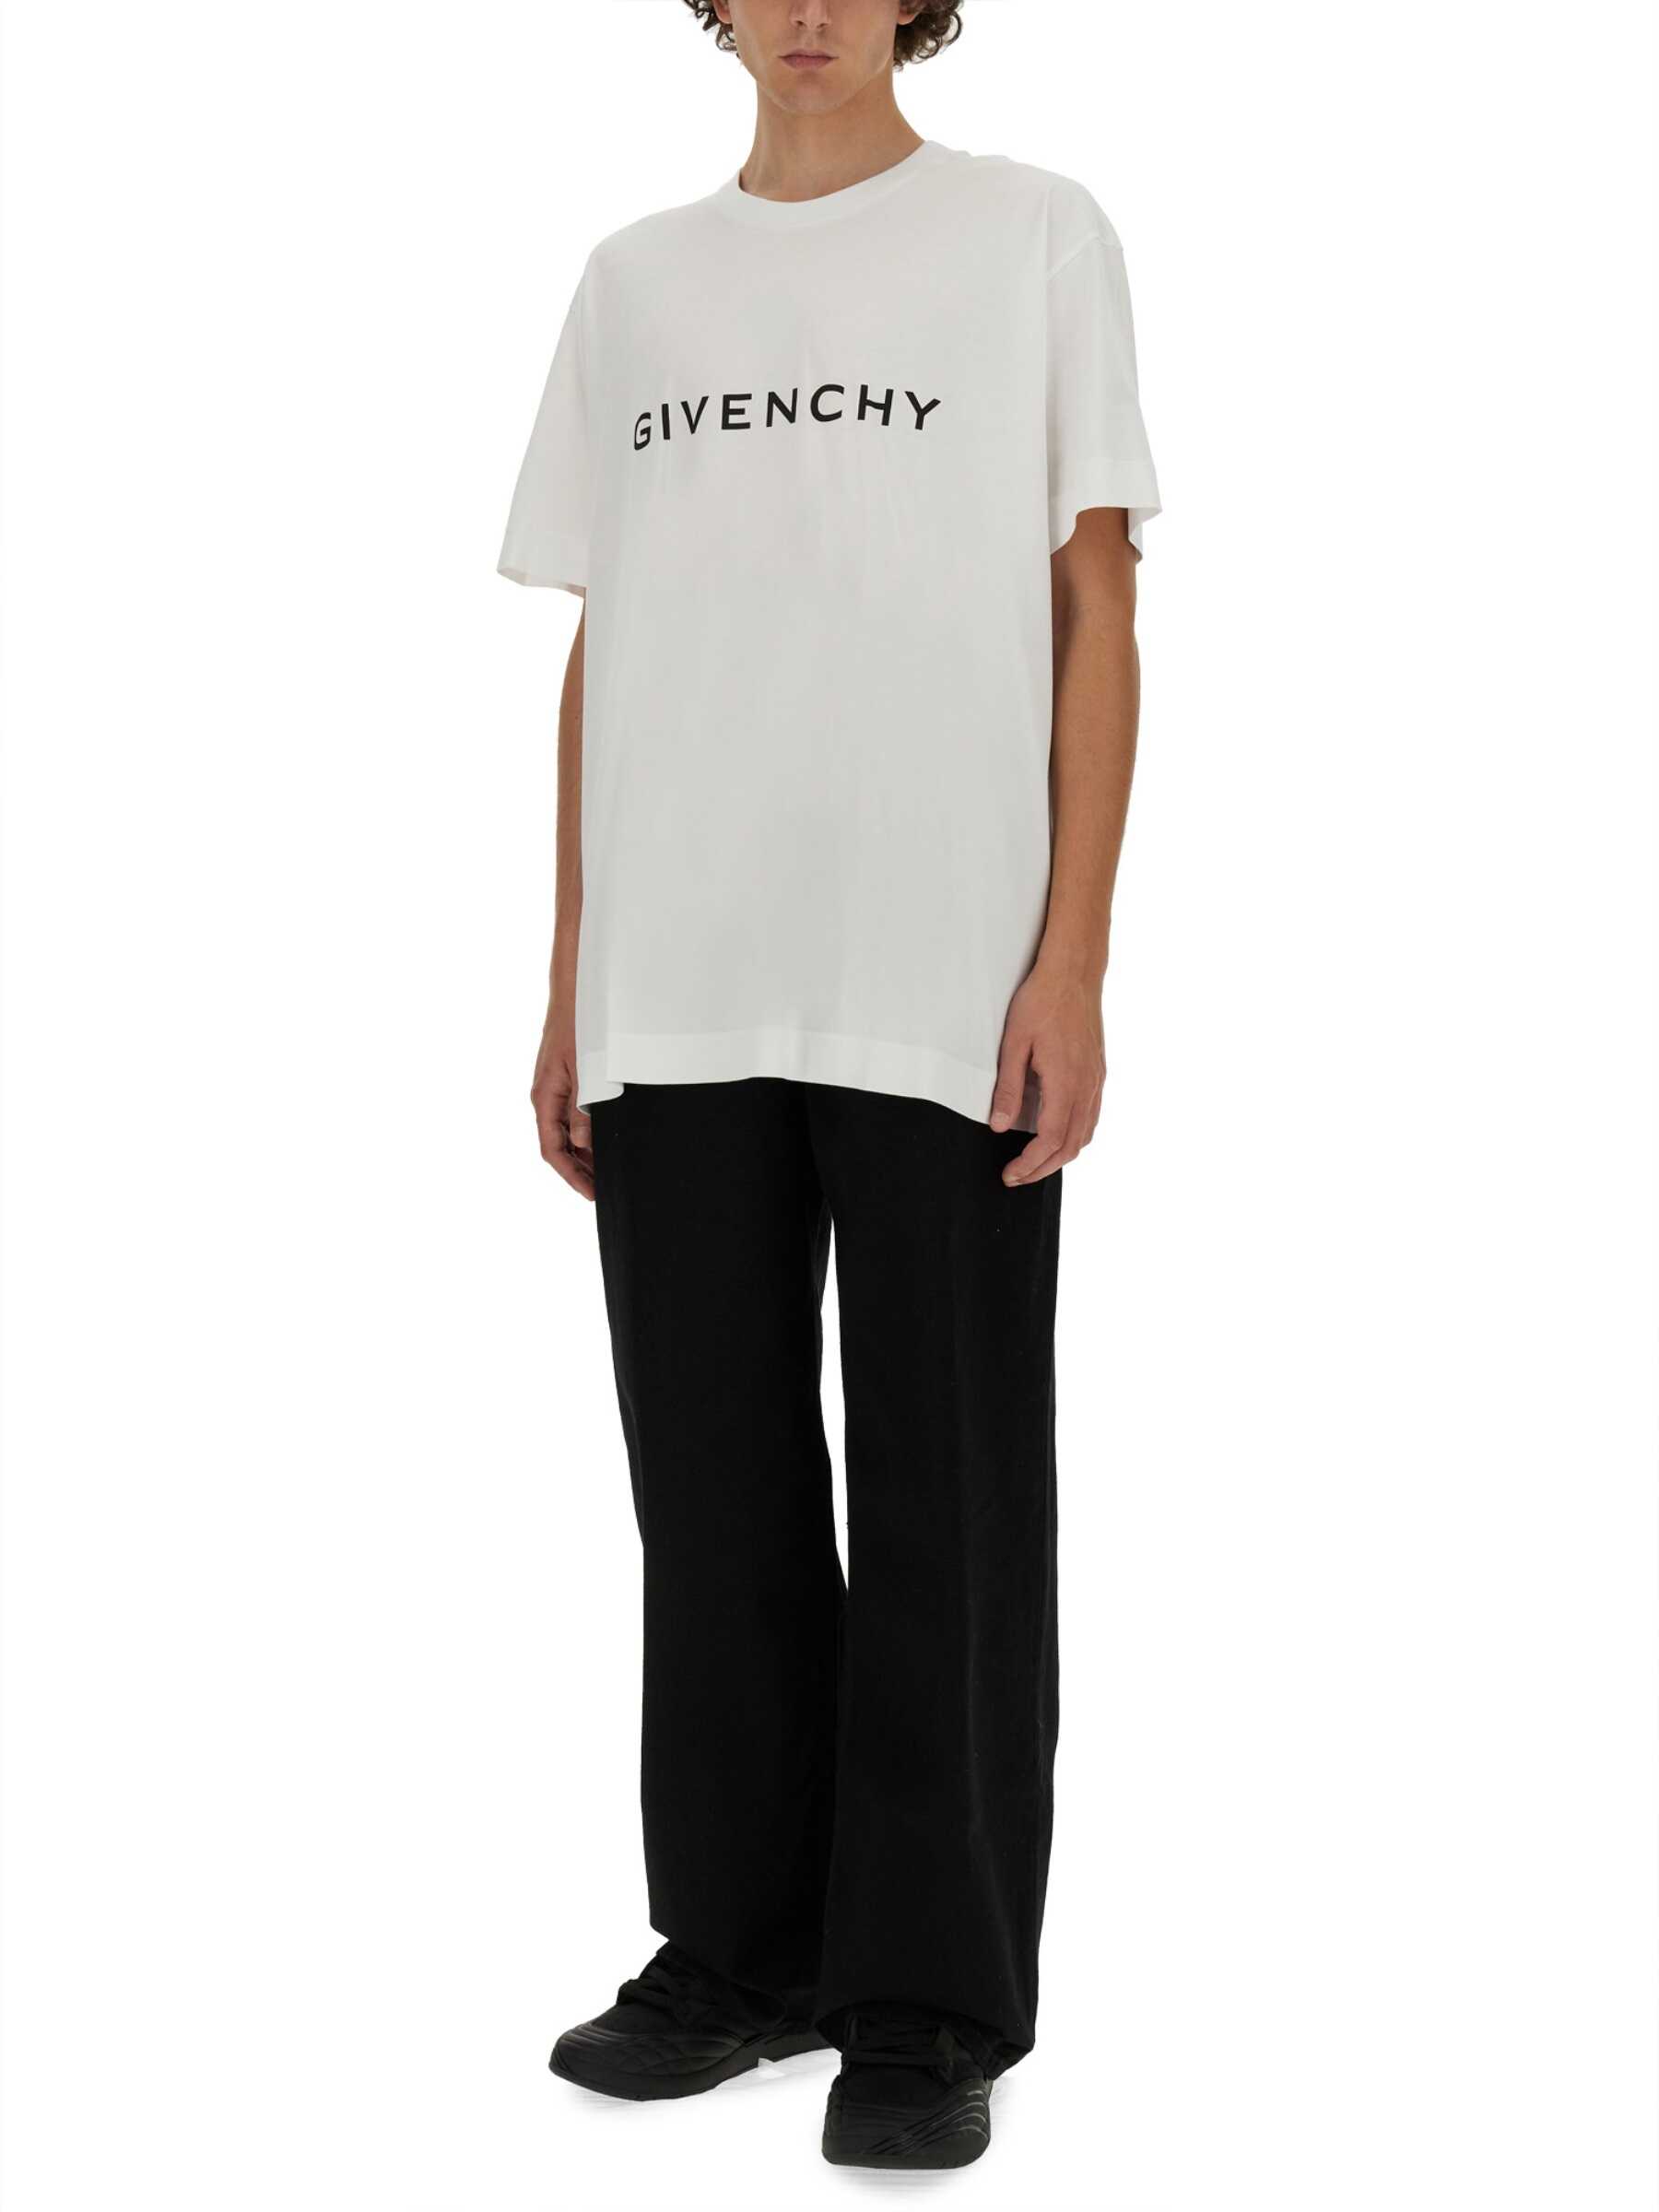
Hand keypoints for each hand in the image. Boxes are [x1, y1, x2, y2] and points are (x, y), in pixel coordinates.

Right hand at [531, 1006, 593, 1199]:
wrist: (574, 993)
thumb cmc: (578, 1025)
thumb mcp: (585, 1069)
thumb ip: (583, 1107)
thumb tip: (584, 1143)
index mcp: (544, 1097)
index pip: (552, 1149)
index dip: (572, 1175)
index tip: (591, 1192)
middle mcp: (545, 1097)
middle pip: (558, 1146)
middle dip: (579, 1170)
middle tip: (602, 1187)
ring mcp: (554, 1090)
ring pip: (565, 1133)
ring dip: (583, 1154)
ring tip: (604, 1170)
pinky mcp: (564, 1081)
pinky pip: (570, 1117)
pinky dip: (585, 1134)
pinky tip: (601, 1140)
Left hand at [989, 967, 1105, 1187]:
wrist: (1074, 973)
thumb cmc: (1042, 1002)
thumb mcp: (1014, 1044)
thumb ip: (1008, 1088)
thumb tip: (999, 1125)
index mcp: (1066, 1082)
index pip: (1051, 1140)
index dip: (1030, 1164)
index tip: (1010, 1173)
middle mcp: (1086, 1087)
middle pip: (1071, 1146)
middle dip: (1043, 1168)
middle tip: (1017, 1177)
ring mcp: (1096, 1080)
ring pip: (1085, 1134)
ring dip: (1061, 1156)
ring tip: (1035, 1163)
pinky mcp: (1097, 1072)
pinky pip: (1091, 1117)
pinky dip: (1075, 1137)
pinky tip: (1058, 1136)